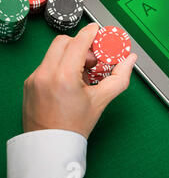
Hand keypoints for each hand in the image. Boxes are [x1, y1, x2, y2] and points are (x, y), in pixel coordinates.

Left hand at [22, 23, 137, 138]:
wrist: (51, 146)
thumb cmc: (74, 127)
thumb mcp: (101, 100)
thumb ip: (119, 77)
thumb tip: (130, 60)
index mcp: (64, 77)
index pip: (78, 42)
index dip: (90, 32)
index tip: (99, 31)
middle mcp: (45, 74)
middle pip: (64, 42)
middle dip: (81, 45)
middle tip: (93, 60)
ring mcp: (34, 78)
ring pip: (54, 52)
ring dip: (70, 55)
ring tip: (82, 74)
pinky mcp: (30, 83)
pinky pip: (47, 64)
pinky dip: (60, 66)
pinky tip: (70, 82)